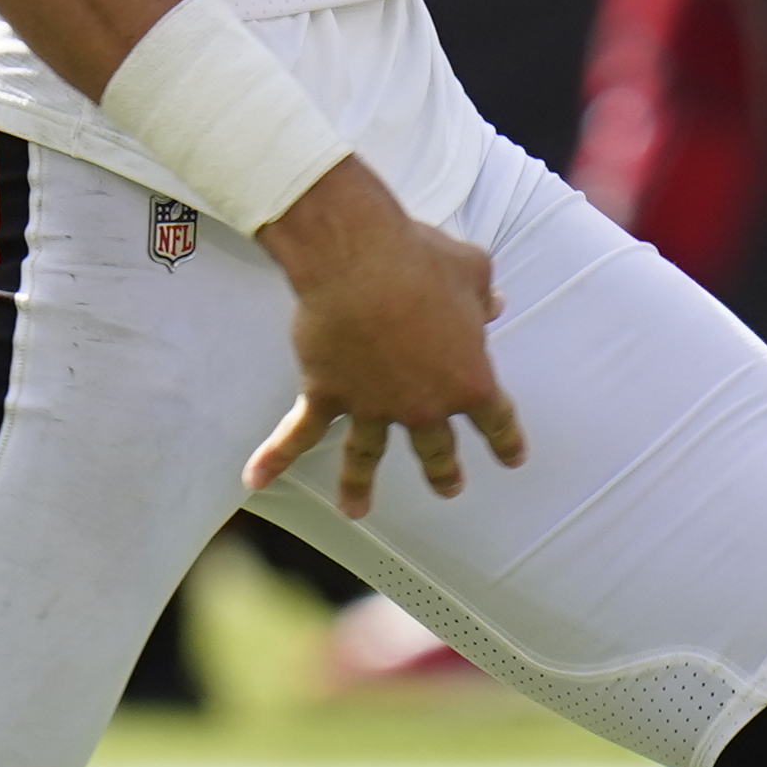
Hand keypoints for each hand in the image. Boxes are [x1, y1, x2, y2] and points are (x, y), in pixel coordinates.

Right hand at [242, 158, 526, 520]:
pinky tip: (255, 478)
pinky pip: (298, 432)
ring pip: (366, 454)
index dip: (505, 438)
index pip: (495, 417)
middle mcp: (423, 404)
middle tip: (448, 487)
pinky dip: (276, 456)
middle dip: (442, 470)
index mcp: (468, 377)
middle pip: (436, 447)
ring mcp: (372, 405)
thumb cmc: (419, 258)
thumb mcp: (471, 269)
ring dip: (359, 484)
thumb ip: (481, 294)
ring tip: (355, 509)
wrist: (357, 258)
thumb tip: (493, 303)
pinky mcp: (326, 393)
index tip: (511, 458)